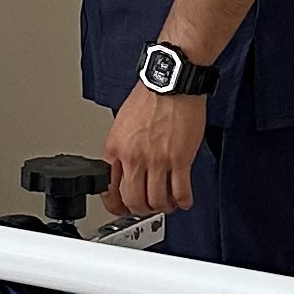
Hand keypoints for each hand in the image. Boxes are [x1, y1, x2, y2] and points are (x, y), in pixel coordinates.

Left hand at [102, 87, 206, 215]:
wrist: (171, 83)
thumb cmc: (149, 96)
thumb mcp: (122, 123)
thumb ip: (122, 147)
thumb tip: (124, 169)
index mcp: (116, 148)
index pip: (109, 188)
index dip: (116, 205)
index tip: (123, 208)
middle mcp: (134, 157)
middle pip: (133, 200)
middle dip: (141, 209)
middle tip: (148, 207)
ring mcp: (157, 160)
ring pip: (157, 200)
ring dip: (163, 207)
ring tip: (167, 203)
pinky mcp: (180, 160)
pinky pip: (181, 191)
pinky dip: (182, 201)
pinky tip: (183, 200)